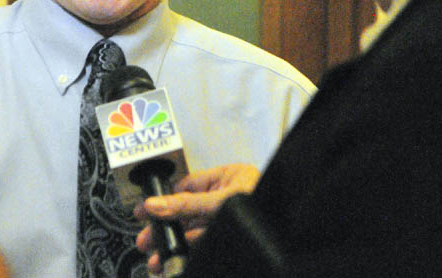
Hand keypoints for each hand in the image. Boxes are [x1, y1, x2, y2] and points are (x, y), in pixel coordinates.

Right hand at [134, 163, 260, 274]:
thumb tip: (155, 204)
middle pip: (188, 213)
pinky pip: (206, 246)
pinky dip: (188, 254)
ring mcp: (231, 222)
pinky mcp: (234, 241)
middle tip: (144, 240)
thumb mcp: (221, 202)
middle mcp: (229, 199)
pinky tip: (175, 262)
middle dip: (165, 228)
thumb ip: (187, 205)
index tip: (145, 211)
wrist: (296, 237)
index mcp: (229, 178)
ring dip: (173, 246)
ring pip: (195, 234)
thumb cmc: (266, 208)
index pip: (188, 185)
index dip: (165, 199)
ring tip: (155, 259)